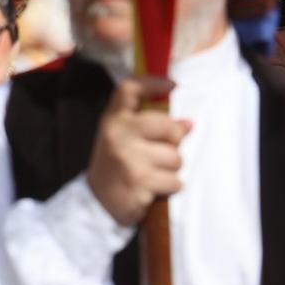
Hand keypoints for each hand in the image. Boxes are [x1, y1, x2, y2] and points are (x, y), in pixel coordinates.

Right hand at [86, 76, 191, 226]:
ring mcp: (128, 157)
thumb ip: (149, 126)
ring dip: (171, 169)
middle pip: (168, 126)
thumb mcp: (121, 138)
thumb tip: (188, 123)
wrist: (96, 202)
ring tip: (153, 174)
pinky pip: (175, 181)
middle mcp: (118, 135)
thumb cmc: (115, 166)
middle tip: (161, 153)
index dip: (153, 82)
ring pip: (175, 157)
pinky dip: (170, 187)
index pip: (129, 89)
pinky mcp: (139, 181)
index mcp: (113, 120)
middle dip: (174, 142)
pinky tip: (153, 188)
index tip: (172, 86)